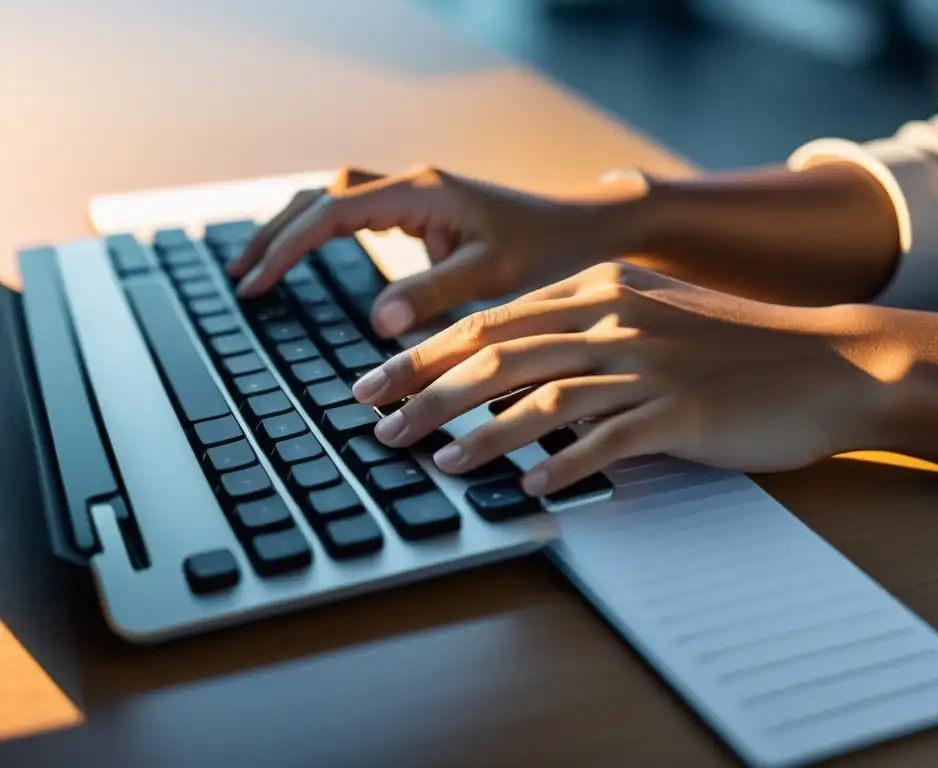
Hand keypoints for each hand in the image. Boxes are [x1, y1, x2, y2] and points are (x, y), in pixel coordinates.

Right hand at [228, 165, 644, 337]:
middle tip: (240, 276)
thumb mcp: (491, 275)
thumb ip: (434, 294)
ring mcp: (414, 195)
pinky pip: (356, 211)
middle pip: (322, 196)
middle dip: (276, 233)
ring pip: (334, 198)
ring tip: (257, 265)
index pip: (334, 211)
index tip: (256, 282)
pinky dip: (322, 229)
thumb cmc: (544, 249)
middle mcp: (411, 185)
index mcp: (421, 193)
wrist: (578, 229)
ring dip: (294, 227)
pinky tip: (308, 253)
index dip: (289, 246)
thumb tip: (378, 323)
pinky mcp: (420, 211)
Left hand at [350, 262, 889, 496]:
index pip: (491, 321)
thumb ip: (585, 331)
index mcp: (601, 291)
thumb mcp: (653, 315)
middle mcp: (616, 319)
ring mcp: (648, 365)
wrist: (830, 362)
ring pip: (540, 396)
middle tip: (377, 422)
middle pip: (498, 355)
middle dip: (426, 390)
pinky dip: (559, 465)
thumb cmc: (736, 347)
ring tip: (436, 462)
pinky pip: (604, 442)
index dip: (425, 352)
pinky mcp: (681, 413)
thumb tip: (514, 370)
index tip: (377, 380)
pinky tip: (525, 488)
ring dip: (479, 434)